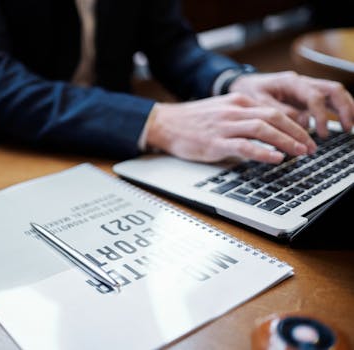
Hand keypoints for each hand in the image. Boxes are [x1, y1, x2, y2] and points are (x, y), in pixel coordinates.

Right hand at [146, 93, 316, 163]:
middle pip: (274, 117)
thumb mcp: (221, 112)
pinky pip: (244, 145)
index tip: (305, 136)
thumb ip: (241, 118)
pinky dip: (263, 152)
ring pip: (263, 129)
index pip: (274, 110)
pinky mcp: (215, 142)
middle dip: (297, 132)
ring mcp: (224, 125)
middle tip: (310, 146)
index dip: (294, 124)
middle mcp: (234, 110)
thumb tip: (264, 134)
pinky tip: (275, 158)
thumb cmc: (191, 121)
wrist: (165, 123)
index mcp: (237, 101)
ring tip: (300, 152)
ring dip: (286, 141)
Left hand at [230, 71, 353, 136]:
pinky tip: (338, 125)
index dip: (320, 115)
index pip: (314, 97)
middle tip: (347, 128)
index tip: (320, 133)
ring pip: (334, 93)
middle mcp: (302, 83)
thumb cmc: (247, 92)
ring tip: (348, 127)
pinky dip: (335, 112)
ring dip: (345, 108)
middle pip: (333, 90)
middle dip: (344, 108)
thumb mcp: (258, 102)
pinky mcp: (305, 97)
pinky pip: (326, 102)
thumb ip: (279, 112)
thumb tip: (302, 123)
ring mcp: (305, 89)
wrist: (241, 85)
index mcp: (291, 82)